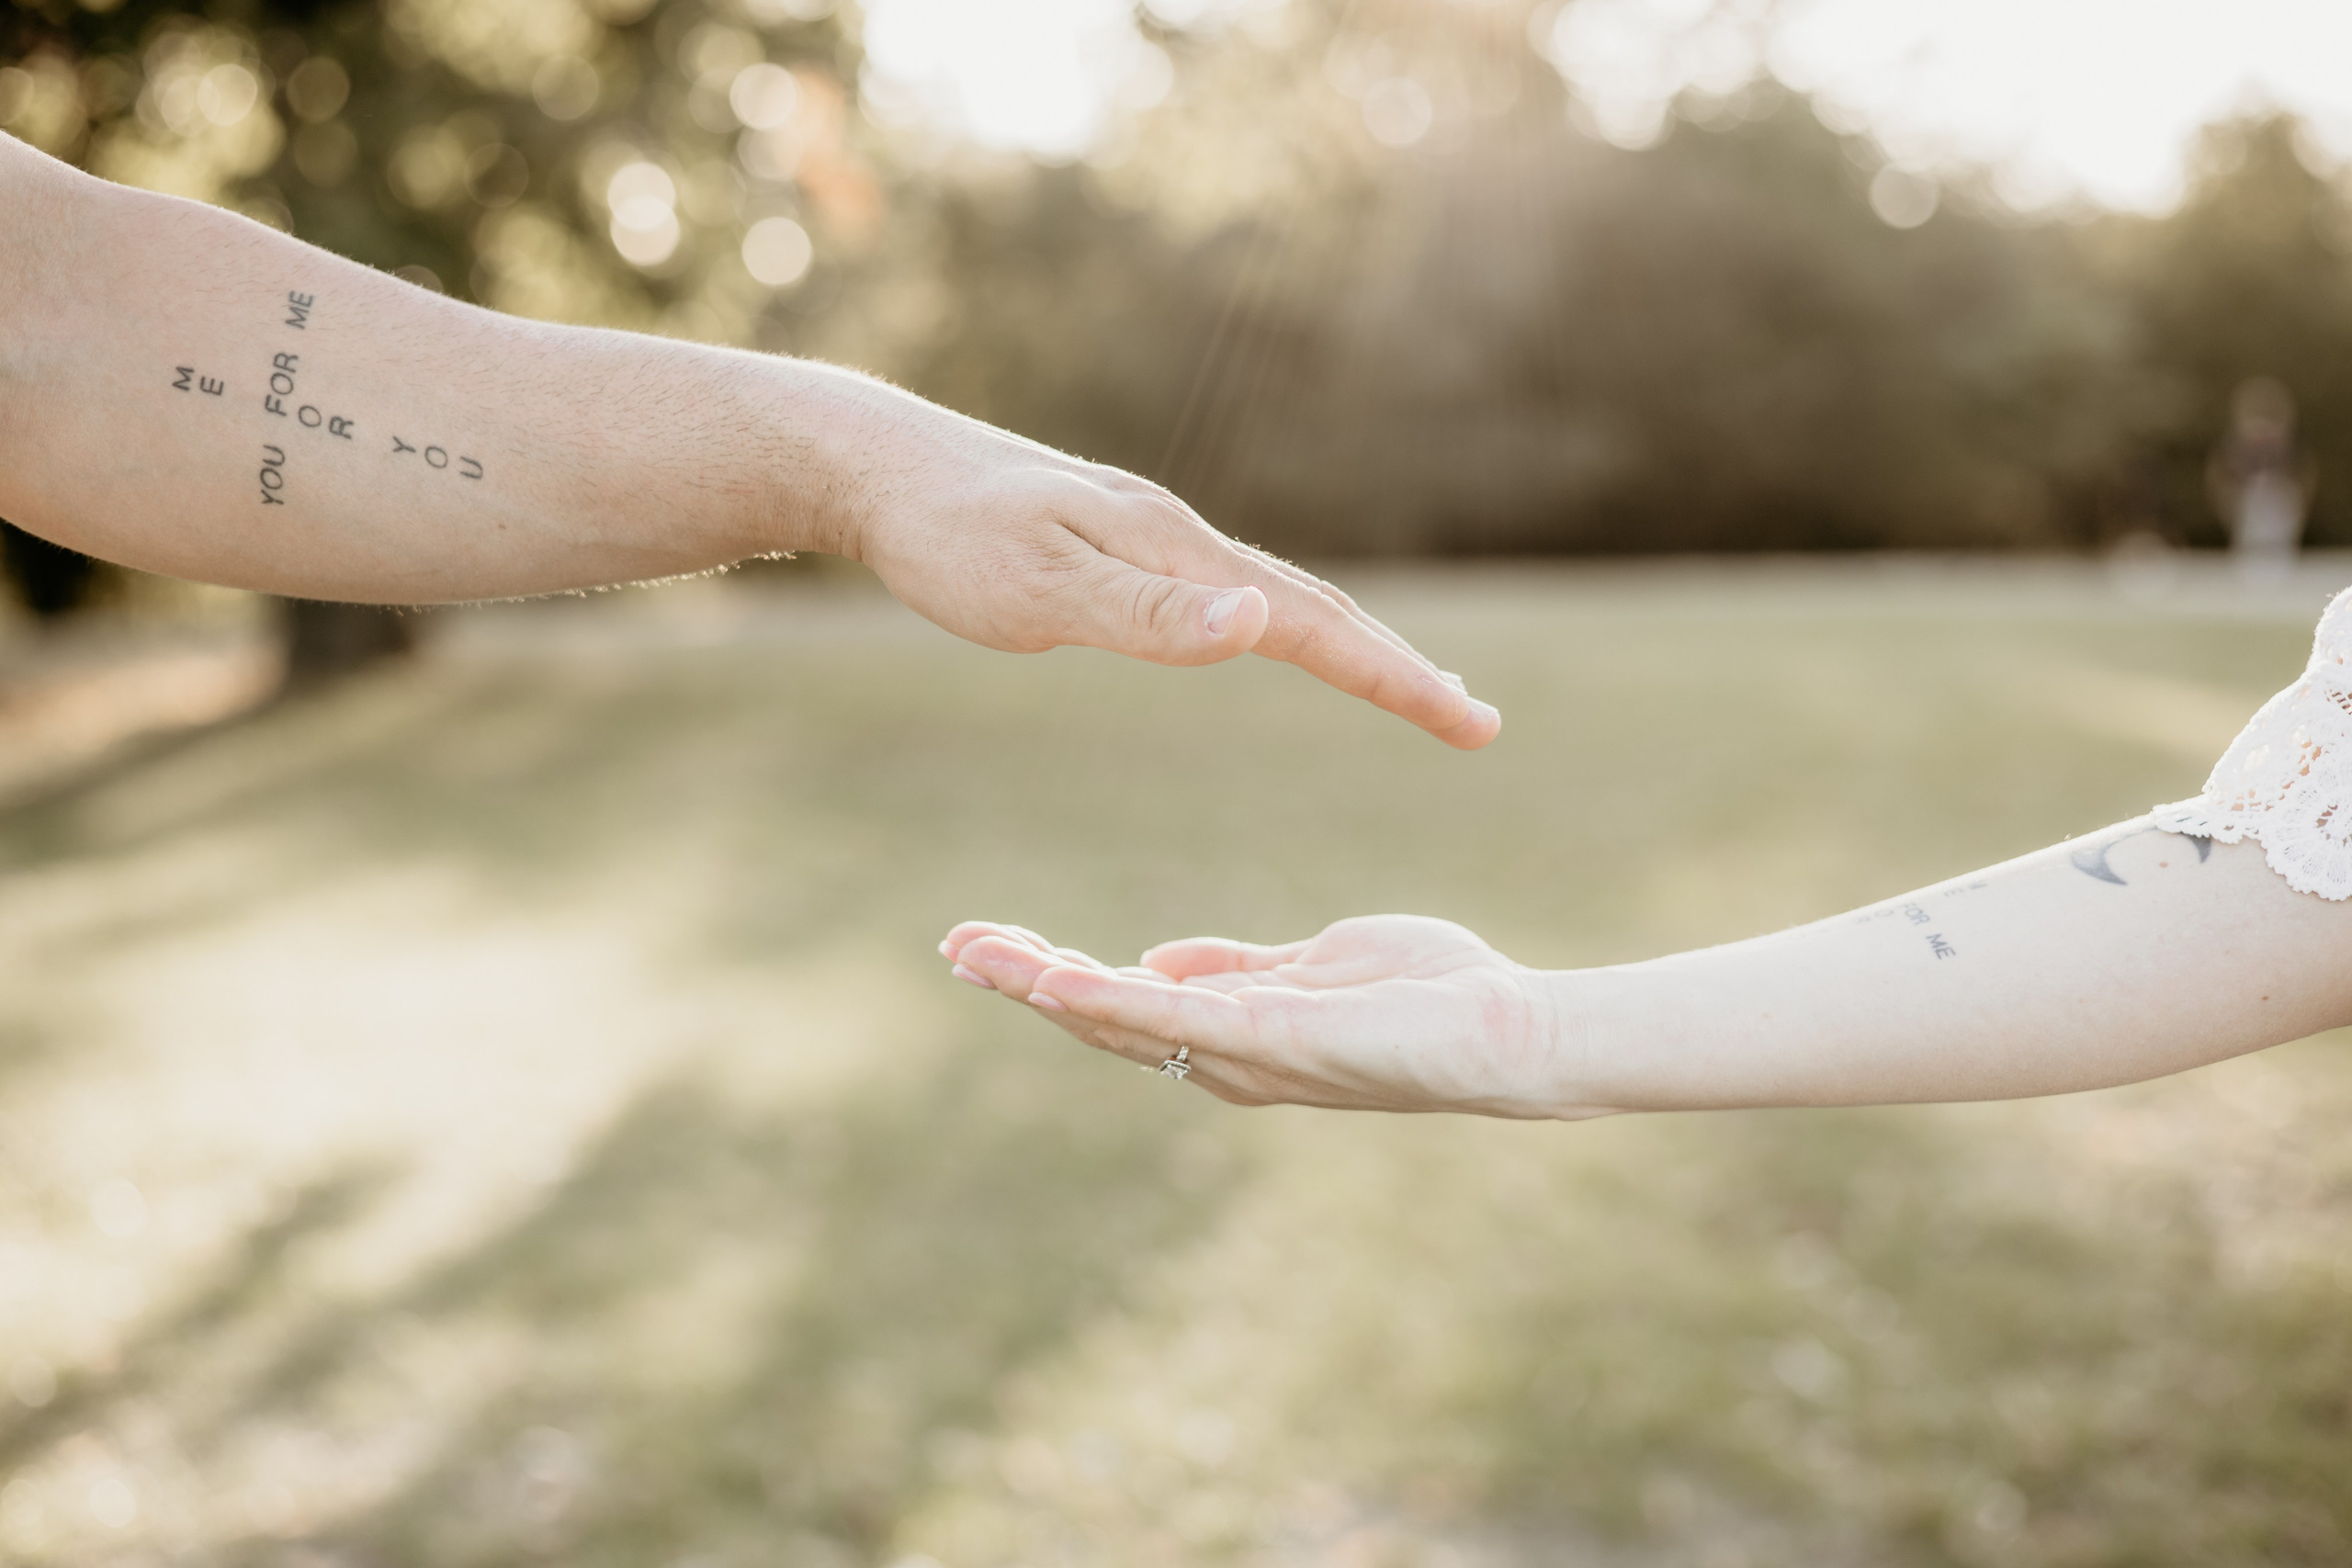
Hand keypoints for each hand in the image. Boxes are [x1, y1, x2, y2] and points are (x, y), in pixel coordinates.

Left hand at [841, 402, 1499, 749]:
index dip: (1394, 678)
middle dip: (1395, 665)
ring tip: (1399, 679)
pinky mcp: (1117, 541)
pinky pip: (1226, 590)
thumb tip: (1261, 625)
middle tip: (1471, 717)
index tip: (1470, 724)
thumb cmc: (945, 537)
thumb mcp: (1040, 589)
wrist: (872, 464)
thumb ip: (1149, 615)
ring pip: (1275, 593)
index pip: (1313, 624)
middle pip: (1314, 604)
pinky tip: (1269, 634)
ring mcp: (1150, 535)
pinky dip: (1281, 621)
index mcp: (1176, 551)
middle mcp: (1179, 536)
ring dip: (1348, 640)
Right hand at [939, 916, 1611, 1117]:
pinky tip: (1057, 976)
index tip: (987, 942)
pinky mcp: (1280, 1040)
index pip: (1120, 1004)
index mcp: (1232, 1035)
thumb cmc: (1430, 994)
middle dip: (1024, 982)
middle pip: (1102, 1020)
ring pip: (1124, 1021)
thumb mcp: (1313, 964)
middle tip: (953, 946)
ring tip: (977, 955)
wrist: (1512, 1028)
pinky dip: (1112, 998)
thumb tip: (1157, 957)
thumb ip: (1237, 965)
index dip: (1049, 976)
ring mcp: (1249, 1055)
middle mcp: (1227, 1060)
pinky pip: (1180, 1019)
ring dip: (1044, 988)